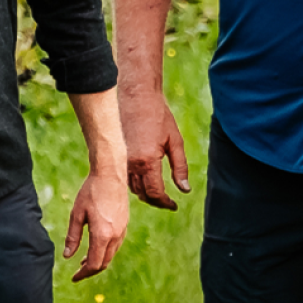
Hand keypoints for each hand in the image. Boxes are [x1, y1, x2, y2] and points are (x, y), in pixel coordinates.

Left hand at [63, 172, 131, 280]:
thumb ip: (73, 237)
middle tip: (78, 272)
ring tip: (84, 261)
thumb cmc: (91, 192)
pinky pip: (116, 245)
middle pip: (104, 263)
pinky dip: (106, 251)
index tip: (74, 278)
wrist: (111, 174)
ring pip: (111, 255)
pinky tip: (96, 247)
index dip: (83, 273)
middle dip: (91, 270)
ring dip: (99, 261)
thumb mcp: (77, 214)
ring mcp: (122, 230)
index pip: (94, 264)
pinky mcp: (125, 225)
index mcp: (102, 235)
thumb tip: (68, 256)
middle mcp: (115, 236)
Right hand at [123, 89, 191, 209]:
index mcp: (147, 161)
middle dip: (156, 201)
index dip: (165, 203)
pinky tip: (145, 181)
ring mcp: (122, 160)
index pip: (155, 193)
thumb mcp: (175, 141)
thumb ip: (180, 167)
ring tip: (158, 193)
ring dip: (145, 193)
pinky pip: (125, 177)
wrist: (137, 96)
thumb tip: (184, 190)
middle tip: (168, 202)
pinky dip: (135, 183)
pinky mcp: (117, 154)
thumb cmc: (159, 116)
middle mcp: (131, 164)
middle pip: (143, 194)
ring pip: (132, 188)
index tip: (174, 205)